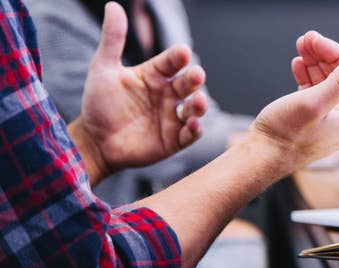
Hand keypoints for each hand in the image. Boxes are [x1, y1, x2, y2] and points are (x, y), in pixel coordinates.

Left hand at [69, 2, 207, 184]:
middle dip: (194, 79)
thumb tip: (113, 6)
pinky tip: (193, 124)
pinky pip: (190, 134)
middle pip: (188, 83)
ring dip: (200, 105)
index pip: (172, 62)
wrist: (94, 141)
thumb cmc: (99, 103)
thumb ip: (112, 40)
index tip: (182, 53)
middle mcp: (168, 94)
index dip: (178, 57)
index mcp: (155, 75)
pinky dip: (195, 129)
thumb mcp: (103, 69)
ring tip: (198, 102)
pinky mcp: (174, 140)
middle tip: (196, 75)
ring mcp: (173, 117)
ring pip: (194, 108)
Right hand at [248, 31, 338, 167]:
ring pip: (327, 82)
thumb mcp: (314, 103)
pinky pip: (316, 92)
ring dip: (314, 63)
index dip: (334, 52)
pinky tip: (298, 65)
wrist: (261, 157)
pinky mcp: (313, 121)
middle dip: (323, 55)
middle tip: (305, 39)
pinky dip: (308, 76)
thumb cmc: (285, 135)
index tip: (314, 39)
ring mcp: (330, 121)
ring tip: (300, 47)